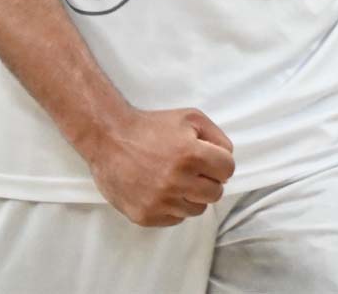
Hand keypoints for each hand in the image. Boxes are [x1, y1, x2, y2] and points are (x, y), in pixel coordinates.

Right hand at [86, 106, 235, 227]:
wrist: (109, 139)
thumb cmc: (151, 126)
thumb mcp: (189, 117)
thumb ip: (216, 135)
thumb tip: (227, 157)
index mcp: (190, 154)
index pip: (227, 169)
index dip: (220, 163)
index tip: (209, 160)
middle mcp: (177, 181)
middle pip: (215, 193)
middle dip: (208, 180)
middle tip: (193, 170)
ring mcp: (161, 201)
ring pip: (197, 209)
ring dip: (191, 195)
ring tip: (175, 179)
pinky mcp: (147, 216)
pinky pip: (176, 219)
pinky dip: (173, 206)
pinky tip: (161, 189)